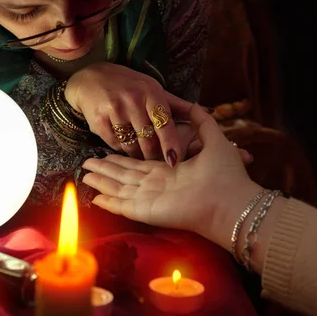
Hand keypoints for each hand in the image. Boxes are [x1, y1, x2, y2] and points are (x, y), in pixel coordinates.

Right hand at [65, 62, 193, 165]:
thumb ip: (176, 105)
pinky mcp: (99, 121)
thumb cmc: (128, 85)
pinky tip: (122, 141)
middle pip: (148, 140)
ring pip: (131, 145)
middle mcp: (133, 100)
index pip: (165, 124)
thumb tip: (207, 112)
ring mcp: (115, 110)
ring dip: (137, 154)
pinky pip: (115, 145)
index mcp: (151, 93)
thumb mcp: (153, 89)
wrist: (91, 78)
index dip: (170, 145)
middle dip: (153, 155)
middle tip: (157, 163)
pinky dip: (120, 147)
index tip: (174, 161)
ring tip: (139, 153)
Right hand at [82, 103, 261, 238]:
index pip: (140, 164)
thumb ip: (202, 122)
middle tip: (86, 164)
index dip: (123, 157)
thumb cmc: (226, 173)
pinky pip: (122, 205)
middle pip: (124, 176)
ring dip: (101, 181)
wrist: (232, 201)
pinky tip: (94, 197)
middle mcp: (157, 185)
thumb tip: (194, 104)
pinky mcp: (147, 210)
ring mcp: (150, 199)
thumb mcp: (214, 140)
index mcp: (169, 171)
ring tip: (83, 175)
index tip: (108, 151)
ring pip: (119, 188)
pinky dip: (107, 201)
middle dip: (105, 169)